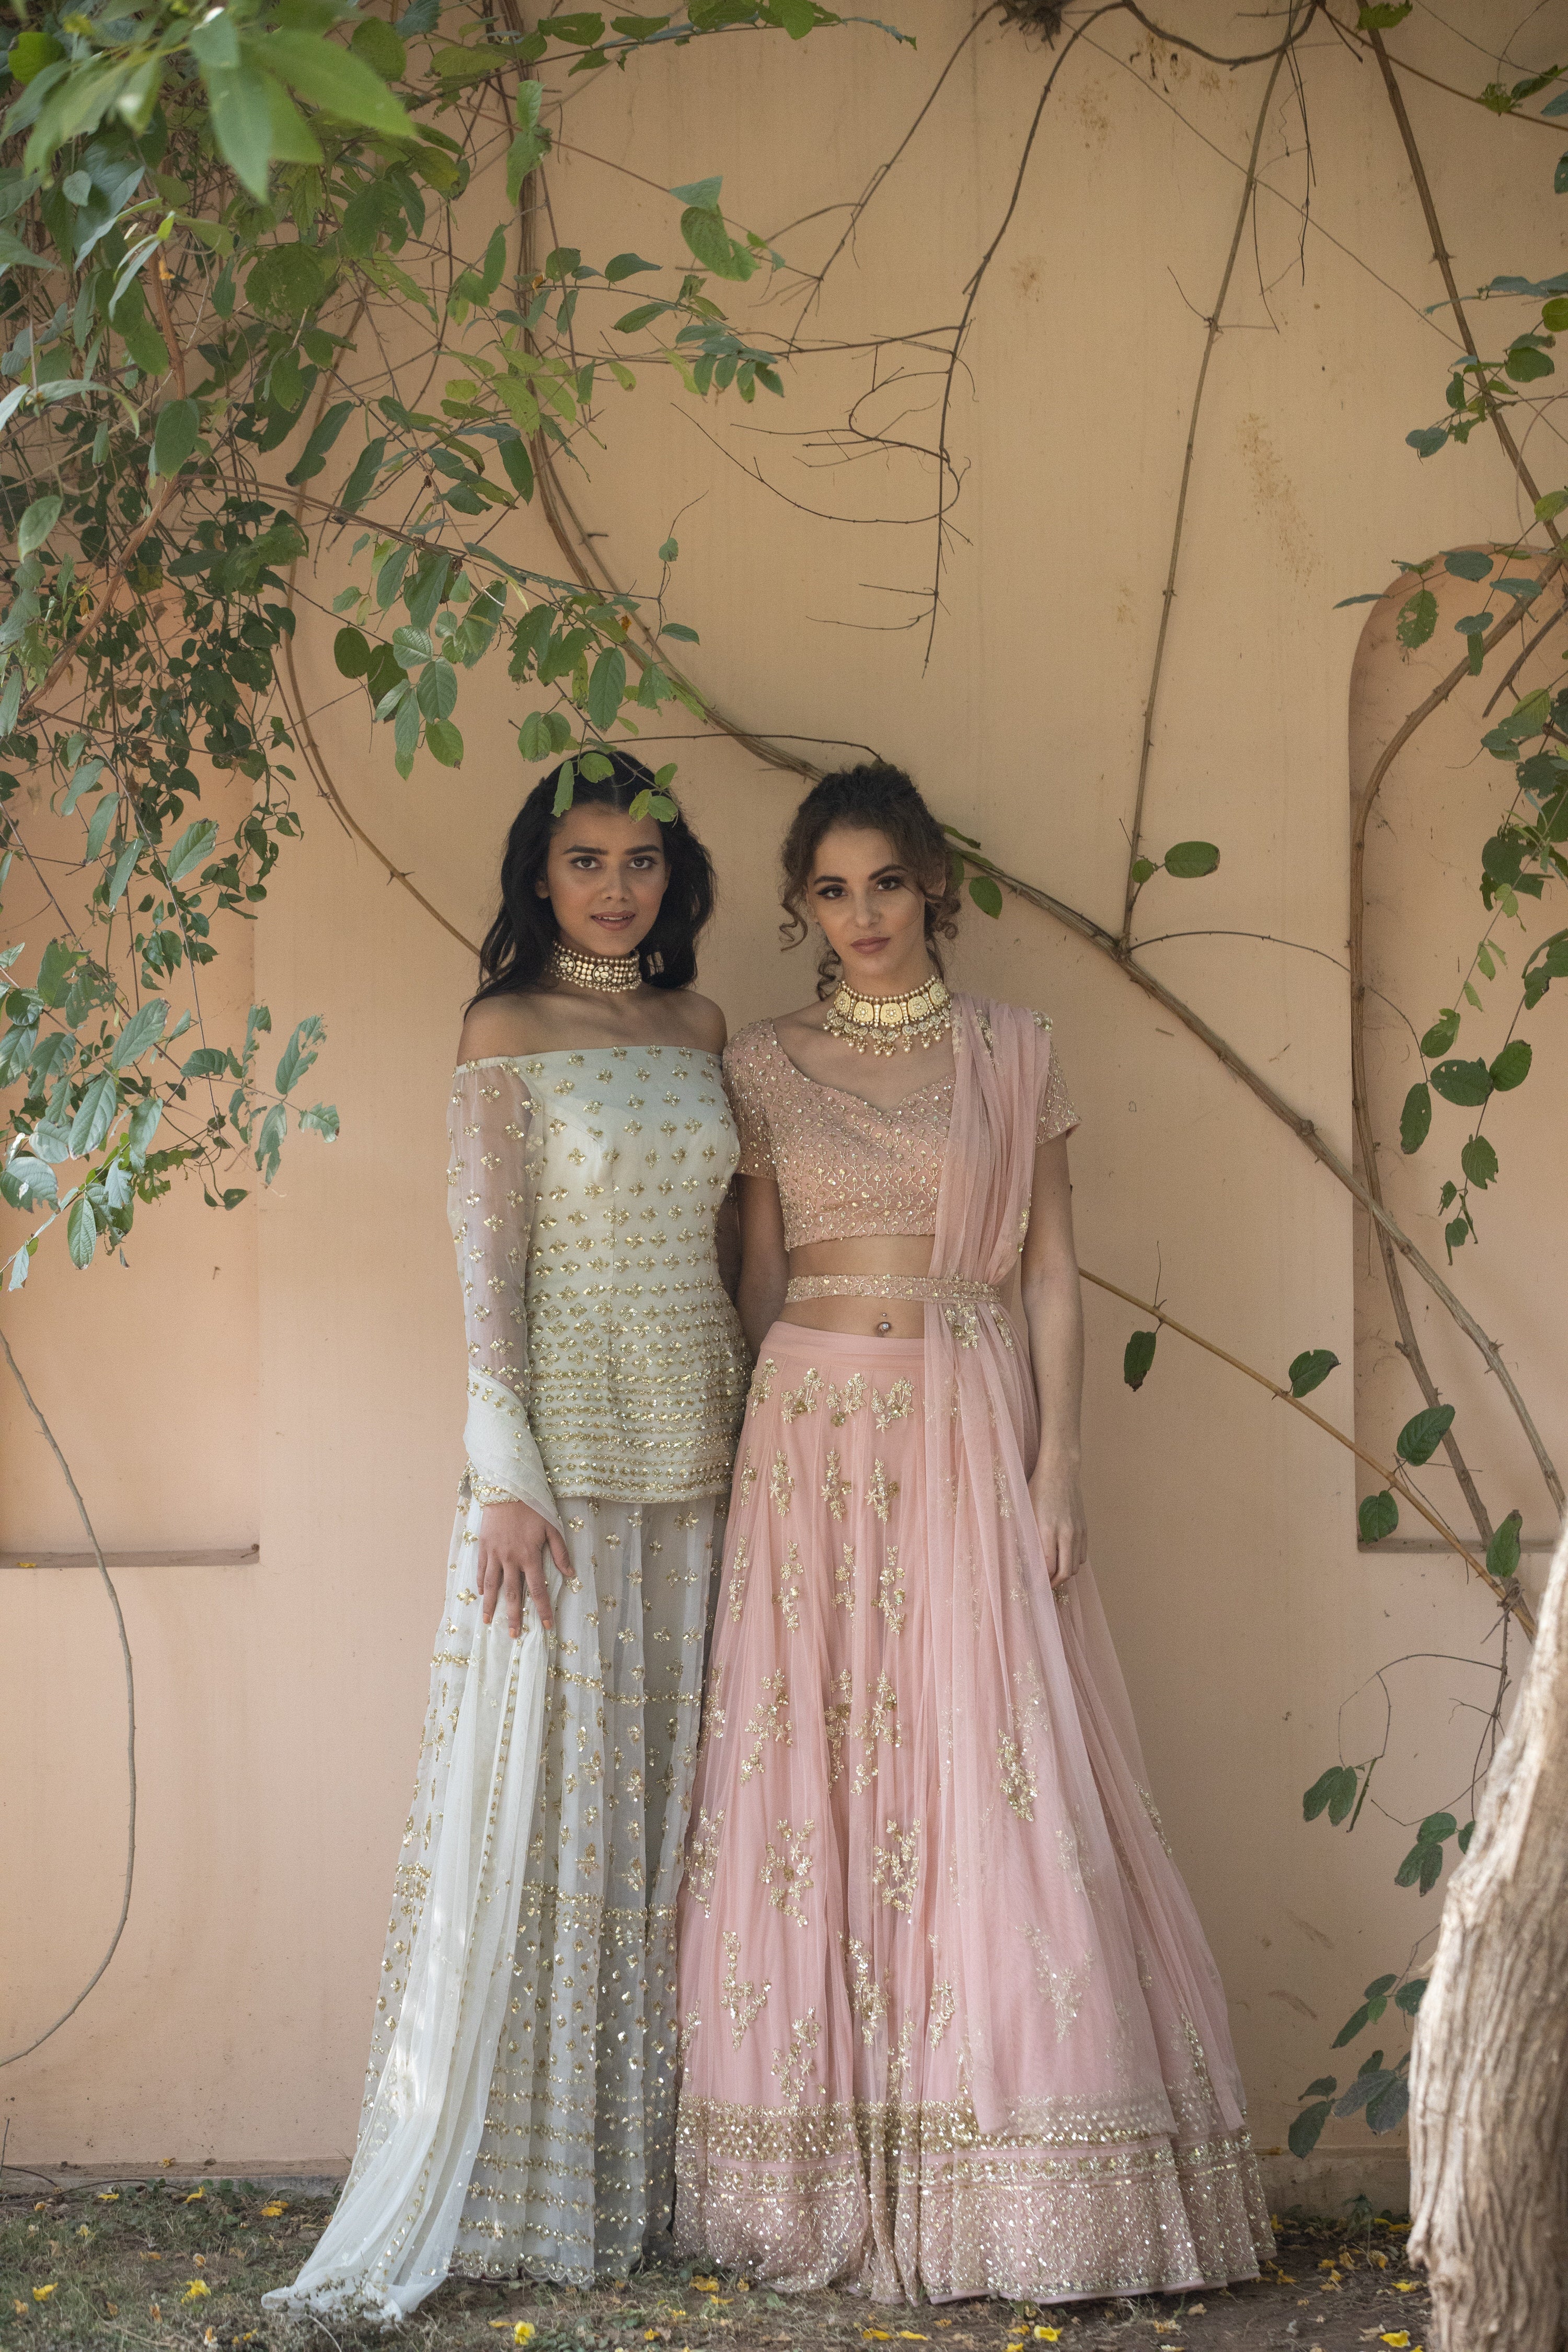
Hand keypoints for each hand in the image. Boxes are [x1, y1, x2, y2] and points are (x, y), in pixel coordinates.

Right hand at [477, 1499, 574, 1636]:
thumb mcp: (552, 1527)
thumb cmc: (532, 1507)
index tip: (546, 1626)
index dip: (543, 1609)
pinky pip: (481, 1570)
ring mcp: (494, 1554)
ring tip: (489, 1622)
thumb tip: (570, 1574)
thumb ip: (560, 1552)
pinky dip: (480, 1583)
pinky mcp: (483, 1547)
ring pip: (492, 1585)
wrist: (506, 1488)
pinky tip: (481, 1594)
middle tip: (513, 1635)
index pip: (537, 1590)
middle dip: (513, 1616)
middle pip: (512, 1593)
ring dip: (491, 1605)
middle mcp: (510, 1559)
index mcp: (529, 1556)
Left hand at [1029, 1459, 1087, 1590]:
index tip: (1034, 1585)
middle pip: (1065, 1571)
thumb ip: (1028, 1535)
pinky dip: (1074, 1562)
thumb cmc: (1037, 1488)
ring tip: (1054, 1576)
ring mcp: (1077, 1531)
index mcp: (1047, 1529)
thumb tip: (1026, 1559)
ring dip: (1065, 1574)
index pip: (1048, 1566)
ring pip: (1075, 1565)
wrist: (1060, 1470)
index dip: (1042, 1580)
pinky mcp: (1084, 1528)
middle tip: (1045, 1586)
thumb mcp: (1026, 1511)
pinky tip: (1064, 1561)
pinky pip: (1082, 1555)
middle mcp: (1065, 1533)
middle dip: (1054, 1583)